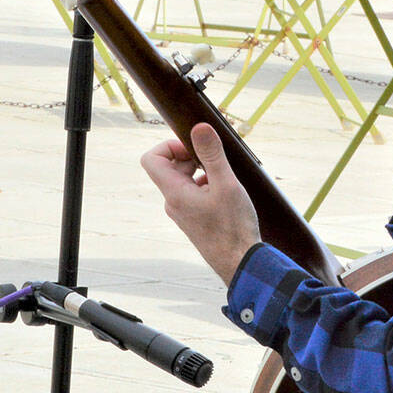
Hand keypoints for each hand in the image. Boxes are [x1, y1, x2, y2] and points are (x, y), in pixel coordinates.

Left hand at [141, 123, 260, 285]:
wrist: (241, 264)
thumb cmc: (234, 228)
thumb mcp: (226, 184)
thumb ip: (211, 154)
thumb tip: (199, 128)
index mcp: (175, 193)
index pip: (152, 159)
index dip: (169, 146)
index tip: (194, 147)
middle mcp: (173, 203)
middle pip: (170, 168)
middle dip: (191, 156)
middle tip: (216, 158)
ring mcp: (183, 213)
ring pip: (184, 181)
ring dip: (201, 171)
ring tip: (225, 177)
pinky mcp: (194, 219)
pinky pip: (193, 194)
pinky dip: (207, 186)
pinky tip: (227, 192)